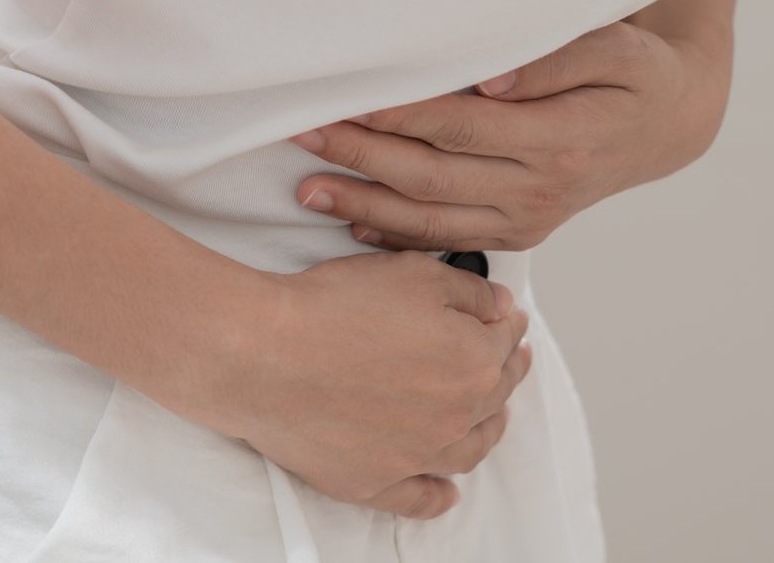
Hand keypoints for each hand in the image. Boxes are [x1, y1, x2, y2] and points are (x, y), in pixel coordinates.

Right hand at [185, 250, 532, 518]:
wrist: (265, 354)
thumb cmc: (334, 309)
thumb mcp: (415, 274)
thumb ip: (470, 293)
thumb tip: (499, 308)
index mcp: (474, 364)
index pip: (506, 342)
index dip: (507, 325)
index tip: (506, 320)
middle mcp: (455, 417)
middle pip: (495, 395)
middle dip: (505, 371)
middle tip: (508, 359)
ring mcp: (416, 456)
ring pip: (469, 450)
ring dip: (487, 430)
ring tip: (491, 417)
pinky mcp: (374, 481)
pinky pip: (418, 499)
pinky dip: (437, 497)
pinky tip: (447, 493)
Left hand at [288, 20, 729, 250]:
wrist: (668, 124)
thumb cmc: (634, 75)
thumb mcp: (614, 51)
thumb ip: (553, 61)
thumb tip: (487, 78)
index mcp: (560, 141)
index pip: (459, 126)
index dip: (397, 114)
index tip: (343, 97)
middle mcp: (541, 190)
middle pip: (433, 176)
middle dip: (362, 156)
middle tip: (302, 133)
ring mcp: (529, 218)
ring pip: (433, 220)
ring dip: (365, 205)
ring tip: (307, 188)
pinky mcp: (521, 233)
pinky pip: (451, 241)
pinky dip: (399, 237)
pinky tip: (353, 226)